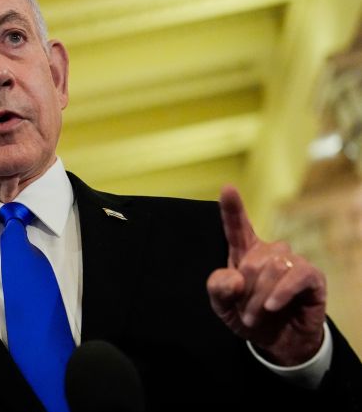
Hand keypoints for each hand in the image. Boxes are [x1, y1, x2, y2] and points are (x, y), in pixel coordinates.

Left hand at [206, 185, 326, 365]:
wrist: (277, 343)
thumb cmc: (249, 317)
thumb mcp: (223, 307)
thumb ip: (218, 289)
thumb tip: (234, 277)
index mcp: (244, 252)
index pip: (237, 226)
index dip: (232, 208)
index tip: (227, 188)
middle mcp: (269, 252)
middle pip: (251, 260)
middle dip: (244, 292)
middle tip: (244, 313)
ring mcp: (292, 262)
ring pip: (273, 268)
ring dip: (259, 298)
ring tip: (255, 317)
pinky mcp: (312, 277)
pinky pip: (297, 276)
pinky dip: (281, 292)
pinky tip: (272, 306)